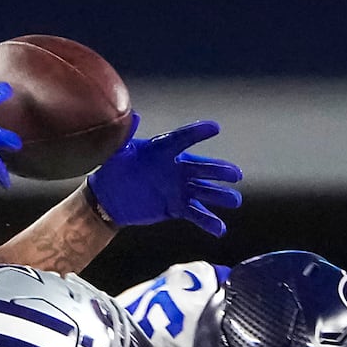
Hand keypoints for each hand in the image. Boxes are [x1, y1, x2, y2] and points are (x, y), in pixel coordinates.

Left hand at [86, 117, 242, 235]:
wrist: (111, 197)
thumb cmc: (114, 169)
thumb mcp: (116, 152)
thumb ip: (125, 137)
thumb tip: (131, 116)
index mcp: (164, 149)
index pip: (184, 139)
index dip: (198, 133)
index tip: (215, 128)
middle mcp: (176, 168)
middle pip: (202, 168)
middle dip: (219, 171)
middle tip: (236, 174)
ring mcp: (178, 188)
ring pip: (204, 191)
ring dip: (220, 196)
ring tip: (235, 201)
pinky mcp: (176, 207)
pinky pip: (195, 213)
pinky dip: (208, 221)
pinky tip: (220, 230)